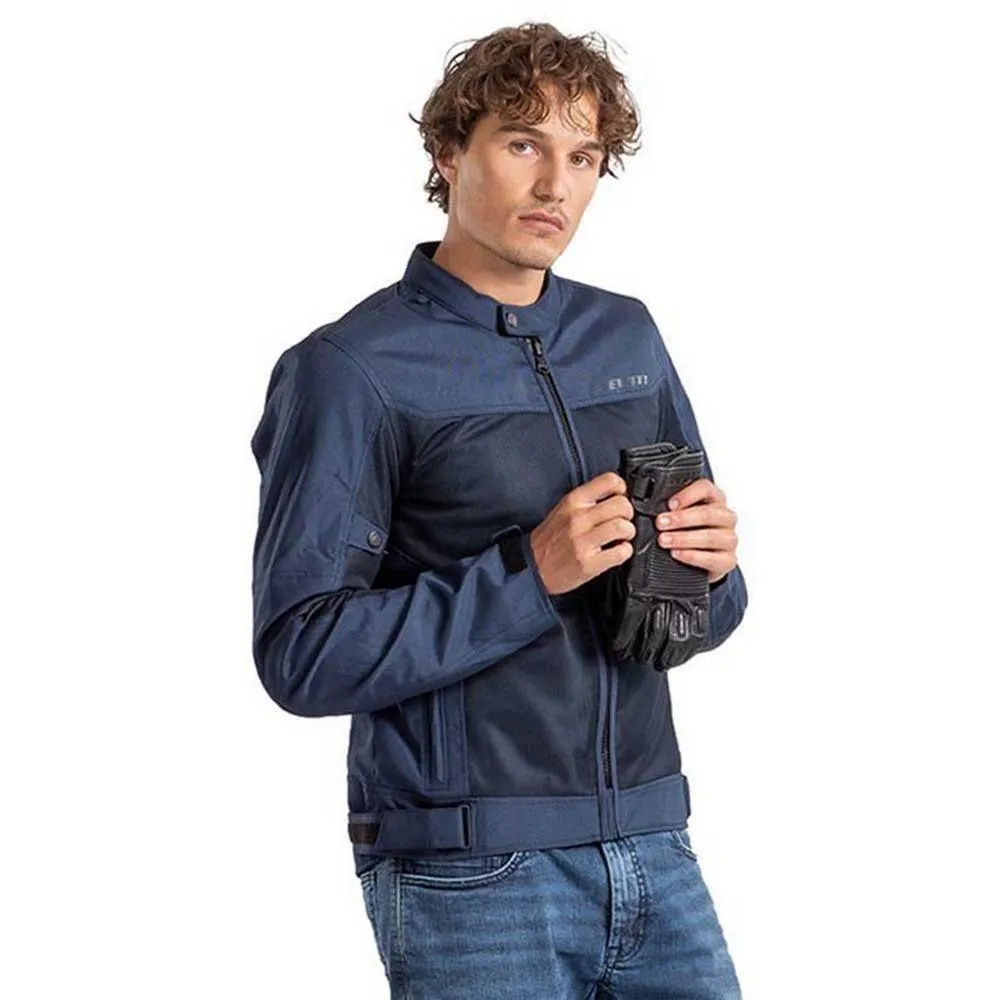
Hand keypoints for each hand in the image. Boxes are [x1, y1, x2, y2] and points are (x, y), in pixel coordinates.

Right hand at [529, 472, 635, 595]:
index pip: (609, 481)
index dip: (622, 488)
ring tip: (621, 537)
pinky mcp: (589, 563)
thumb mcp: (563, 509)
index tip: (620, 496)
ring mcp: (583, 541)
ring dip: (628, 533)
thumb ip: (587, 500)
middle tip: (623, 520)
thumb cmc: (549, 539)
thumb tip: (616, 494)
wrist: (532, 566)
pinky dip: (624, 551)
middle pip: (622, 505)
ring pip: (624, 527)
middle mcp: (578, 519)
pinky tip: (616, 551)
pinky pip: (621, 552)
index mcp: (573, 501)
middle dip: (628, 513)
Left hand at [653, 478, 738, 585]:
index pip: (706, 488)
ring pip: (711, 536)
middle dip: (681, 519)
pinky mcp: (728, 560)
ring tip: (664, 540)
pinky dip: (693, 556)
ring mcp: (729, 539)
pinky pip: (713, 559)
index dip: (688, 495)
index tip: (670, 504)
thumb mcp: (680, 515)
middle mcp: (725, 517)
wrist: (700, 561)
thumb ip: (670, 508)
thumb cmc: (688, 532)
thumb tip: (646, 503)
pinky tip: (677, 554)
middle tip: (660, 523)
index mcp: (714, 499)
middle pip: (708, 513)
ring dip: (684, 538)